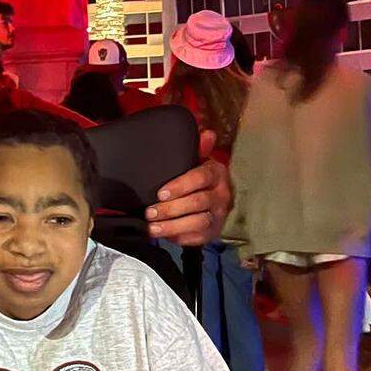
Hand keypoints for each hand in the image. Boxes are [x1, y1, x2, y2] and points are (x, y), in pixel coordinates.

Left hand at [146, 131, 230, 245]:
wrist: (218, 201)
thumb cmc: (201, 179)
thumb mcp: (199, 162)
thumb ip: (199, 148)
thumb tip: (207, 133)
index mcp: (216, 174)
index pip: (200, 178)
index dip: (180, 186)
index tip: (160, 193)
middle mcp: (221, 195)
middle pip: (196, 202)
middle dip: (170, 209)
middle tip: (150, 212)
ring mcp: (218, 215)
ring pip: (197, 222)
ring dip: (172, 226)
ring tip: (152, 227)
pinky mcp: (212, 232)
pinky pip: (196, 238)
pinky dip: (178, 237)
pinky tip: (163, 235)